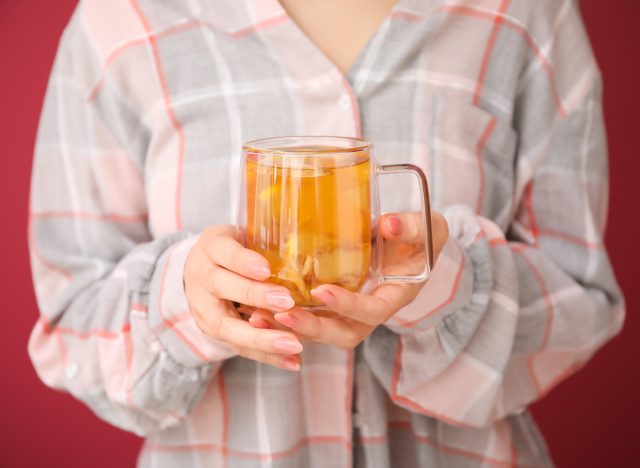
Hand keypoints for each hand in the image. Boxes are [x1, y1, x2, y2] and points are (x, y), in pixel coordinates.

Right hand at [184, 225, 301, 370]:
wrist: (201, 269)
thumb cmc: (236, 248)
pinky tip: (293, 361)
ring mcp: (202, 308)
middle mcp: (201, 278)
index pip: (224, 253)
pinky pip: (239, 347)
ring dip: (262, 338)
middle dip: (254, 296)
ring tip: (294, 345)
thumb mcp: (245, 234)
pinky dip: (267, 356)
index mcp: (210, 247)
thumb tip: (310, 242)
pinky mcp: (213, 333)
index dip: (243, 261)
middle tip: (287, 302)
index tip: (266, 269)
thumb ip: (267, 240)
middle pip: (222, 287)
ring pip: (227, 326)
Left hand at [248, 211, 448, 348]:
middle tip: (282, 315)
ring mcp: (353, 311)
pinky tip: (257, 309)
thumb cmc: (421, 235)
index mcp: (396, 295)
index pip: (373, 312)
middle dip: (313, 328)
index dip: (349, 306)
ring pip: (323, 331)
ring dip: (292, 329)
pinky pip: (312, 319)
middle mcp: (373, 310)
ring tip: (258, 317)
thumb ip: (408, 227)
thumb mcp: (427, 227)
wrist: (415, 245)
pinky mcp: (336, 306)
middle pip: (344, 333)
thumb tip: (388, 224)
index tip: (322, 292)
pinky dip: (287, 318)